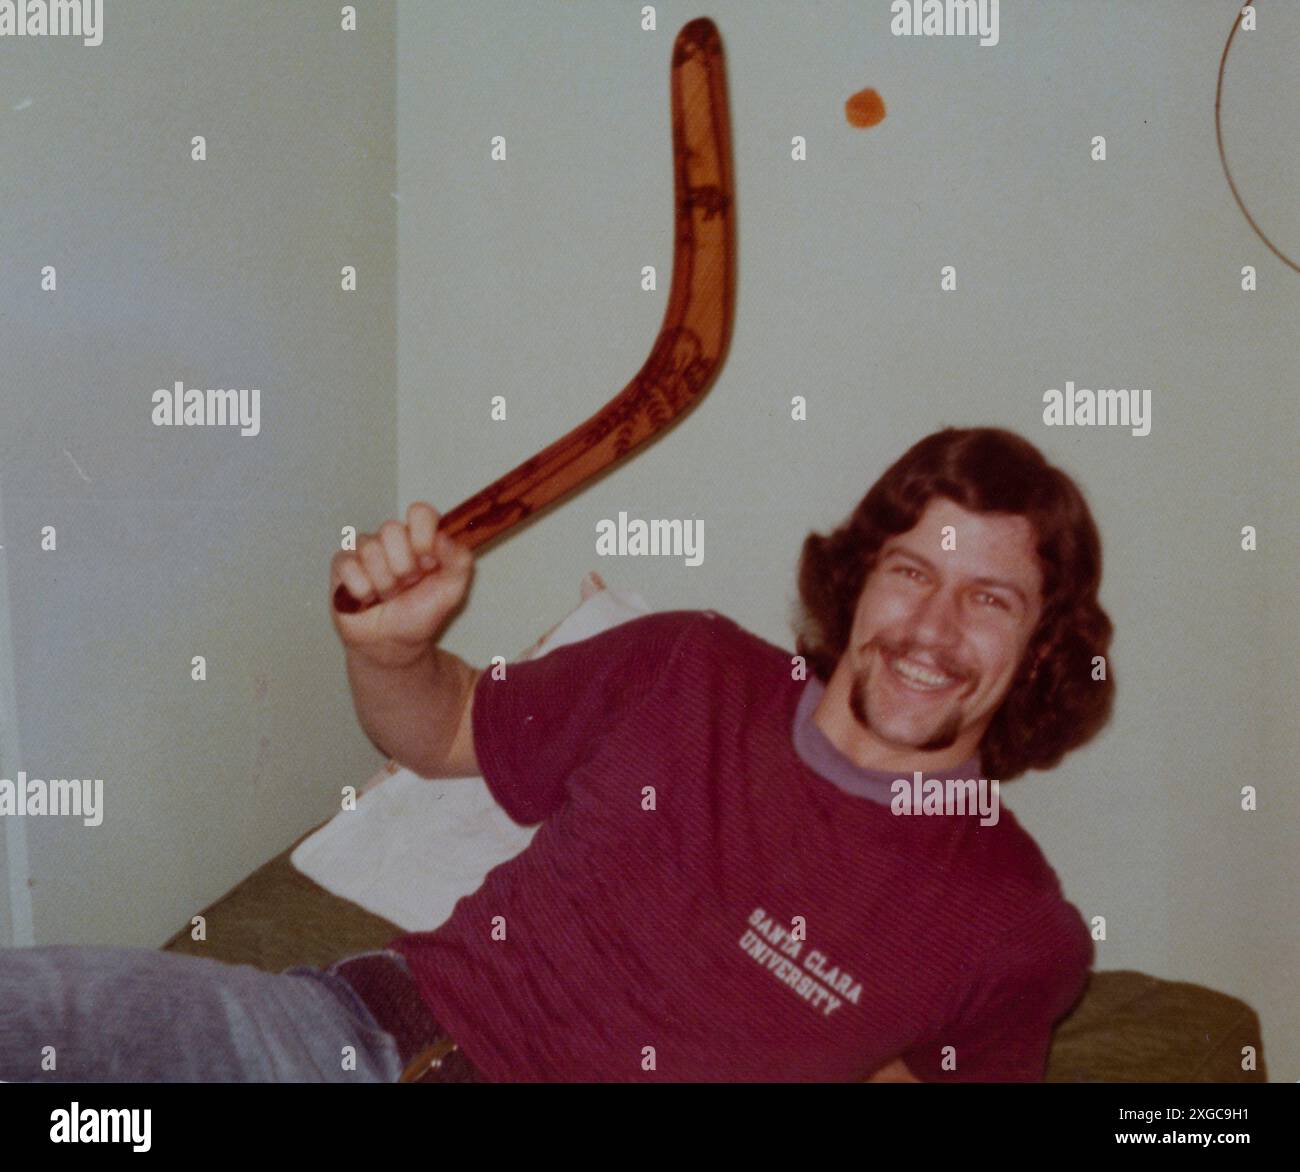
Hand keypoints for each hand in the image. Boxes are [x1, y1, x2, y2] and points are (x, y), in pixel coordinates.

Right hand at [329, 502, 473, 667]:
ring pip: (370, 548)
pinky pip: (348, 565)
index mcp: (420, 539)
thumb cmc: (420, 614)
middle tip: (406, 584)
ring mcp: (365, 550)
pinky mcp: (342, 565)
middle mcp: (392, 539)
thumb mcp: (452, 590)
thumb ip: (459, 560)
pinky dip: (362, 589)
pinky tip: (367, 599)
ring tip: (387, 595)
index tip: (428, 560)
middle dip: (403, 566)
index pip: (420, 512)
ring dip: (383, 582)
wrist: (393, 644)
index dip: (423, 534)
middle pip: (392, 529)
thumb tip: (444, 537)